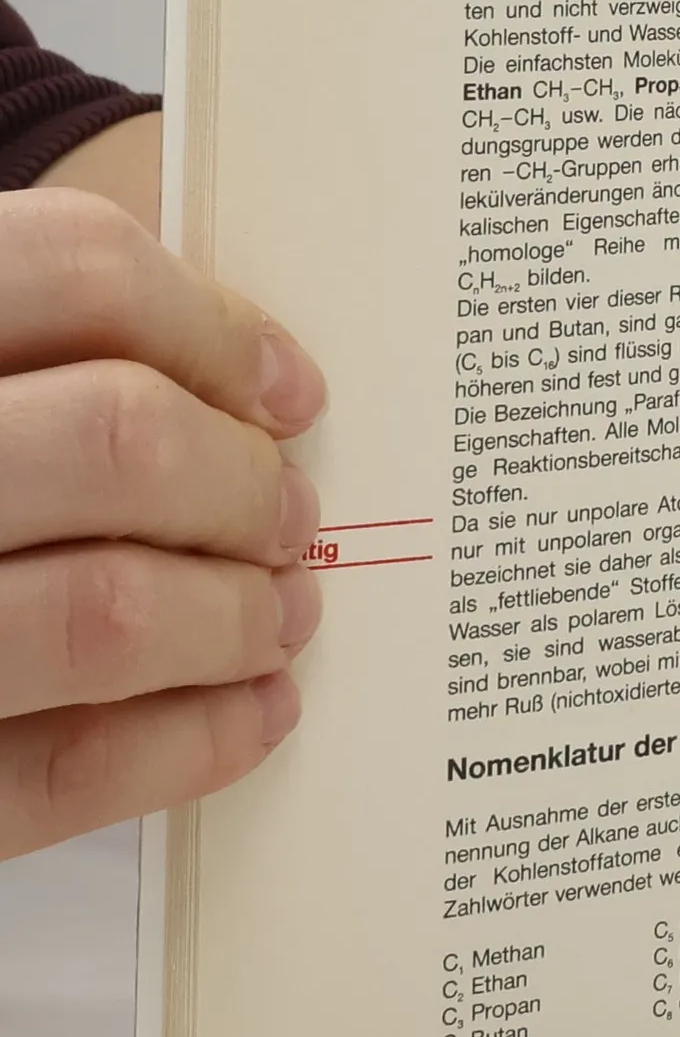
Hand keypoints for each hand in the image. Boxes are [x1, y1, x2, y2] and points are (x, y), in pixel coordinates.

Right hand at [0, 190, 326, 859]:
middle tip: (286, 517)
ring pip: (114, 609)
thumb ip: (34, 364)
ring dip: (236, 616)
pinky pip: (72, 766)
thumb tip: (247, 386)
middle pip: (123, 439)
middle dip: (244, 485)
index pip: (75, 271)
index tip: (286, 391)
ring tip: (278, 615)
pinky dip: (199, 738)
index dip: (213, 330)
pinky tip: (252, 711)